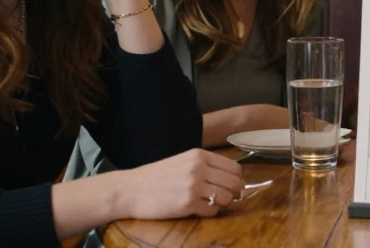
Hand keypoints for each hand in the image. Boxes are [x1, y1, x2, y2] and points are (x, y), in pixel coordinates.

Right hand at [119, 148, 244, 218]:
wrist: (131, 189)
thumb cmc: (157, 177)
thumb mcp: (183, 161)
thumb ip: (205, 166)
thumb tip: (231, 177)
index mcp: (200, 156)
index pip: (234, 168)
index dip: (237, 180)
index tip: (232, 187)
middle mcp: (199, 168)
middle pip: (234, 183)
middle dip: (234, 193)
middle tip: (226, 199)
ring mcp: (193, 186)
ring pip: (227, 198)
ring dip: (223, 204)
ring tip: (211, 204)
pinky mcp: (187, 203)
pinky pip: (212, 211)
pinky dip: (210, 213)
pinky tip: (199, 209)